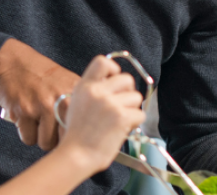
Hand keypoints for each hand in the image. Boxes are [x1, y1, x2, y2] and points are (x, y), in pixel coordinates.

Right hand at [0, 39, 78, 149]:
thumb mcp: (68, 82)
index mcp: (76, 95)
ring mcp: (43, 106)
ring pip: (46, 143)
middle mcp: (62, 101)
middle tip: (50, 127)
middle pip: (65, 140)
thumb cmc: (42, 77)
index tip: (68, 132)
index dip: (74, 134)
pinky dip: (26, 133)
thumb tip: (89, 129)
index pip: (82, 128)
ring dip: (40, 137)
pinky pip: (28, 138)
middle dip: (57, 138)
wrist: (14, 63)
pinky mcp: (24, 112)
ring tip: (37, 122)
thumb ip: (81, 102)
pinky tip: (26, 120)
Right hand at [55, 56, 145, 170]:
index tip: (115, 80)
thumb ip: (94, 90)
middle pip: (127, 79)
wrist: (77, 154)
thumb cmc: (78, 134)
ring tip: (120, 120)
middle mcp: (97, 91)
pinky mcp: (121, 116)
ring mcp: (109, 103)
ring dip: (132, 109)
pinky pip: (140, 114)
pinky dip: (135, 123)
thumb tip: (114, 84)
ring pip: (136, 97)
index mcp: (85, 86)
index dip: (114, 69)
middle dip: (129, 93)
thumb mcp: (78, 102)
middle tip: (122, 105)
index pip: (103, 61)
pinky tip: (123, 129)